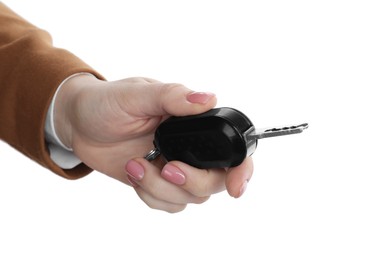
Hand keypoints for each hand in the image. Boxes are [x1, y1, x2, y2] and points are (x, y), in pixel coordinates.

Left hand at [54, 74, 253, 211]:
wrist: (80, 124)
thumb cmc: (107, 102)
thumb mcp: (136, 94)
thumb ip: (172, 96)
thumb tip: (208, 98)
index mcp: (192, 121)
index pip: (230, 146)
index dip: (240, 168)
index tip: (235, 186)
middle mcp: (189, 146)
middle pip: (214, 181)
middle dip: (192, 182)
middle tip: (167, 168)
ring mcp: (174, 166)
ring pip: (190, 197)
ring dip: (162, 188)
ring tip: (135, 165)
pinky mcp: (158, 182)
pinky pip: (169, 204)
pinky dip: (151, 196)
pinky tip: (135, 173)